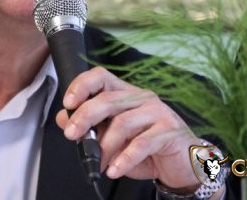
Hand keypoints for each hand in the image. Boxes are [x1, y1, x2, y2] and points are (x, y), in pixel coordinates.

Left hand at [55, 66, 201, 189]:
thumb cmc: (147, 149)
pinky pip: (142, 143)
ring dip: (105, 146)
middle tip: (73, 135)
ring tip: (98, 163)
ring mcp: (157, 112)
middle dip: (85, 117)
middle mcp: (141, 98)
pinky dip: (124, 159)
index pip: (101, 77)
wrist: (182, 164)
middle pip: (108, 99)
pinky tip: (114, 169)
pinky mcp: (169, 130)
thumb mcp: (112, 139)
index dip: (82, 86)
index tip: (68, 103)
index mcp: (126, 94)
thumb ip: (90, 127)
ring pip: (123, 123)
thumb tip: (64, 119)